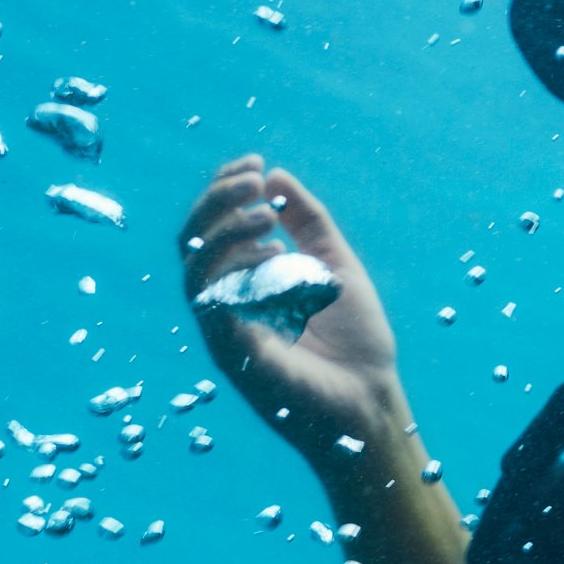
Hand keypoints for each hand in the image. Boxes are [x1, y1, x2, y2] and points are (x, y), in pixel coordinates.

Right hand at [178, 155, 410, 466]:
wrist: (371, 399)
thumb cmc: (356, 342)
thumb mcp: (334, 265)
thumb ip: (307, 223)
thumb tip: (275, 176)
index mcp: (245, 284)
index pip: (214, 229)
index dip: (225, 191)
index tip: (255, 164)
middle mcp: (227, 305)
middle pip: (191, 244)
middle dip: (215, 201)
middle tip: (251, 178)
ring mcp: (225, 330)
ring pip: (194, 269)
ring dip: (223, 229)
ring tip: (264, 212)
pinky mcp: (232, 353)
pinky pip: (213, 303)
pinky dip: (237, 270)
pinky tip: (275, 257)